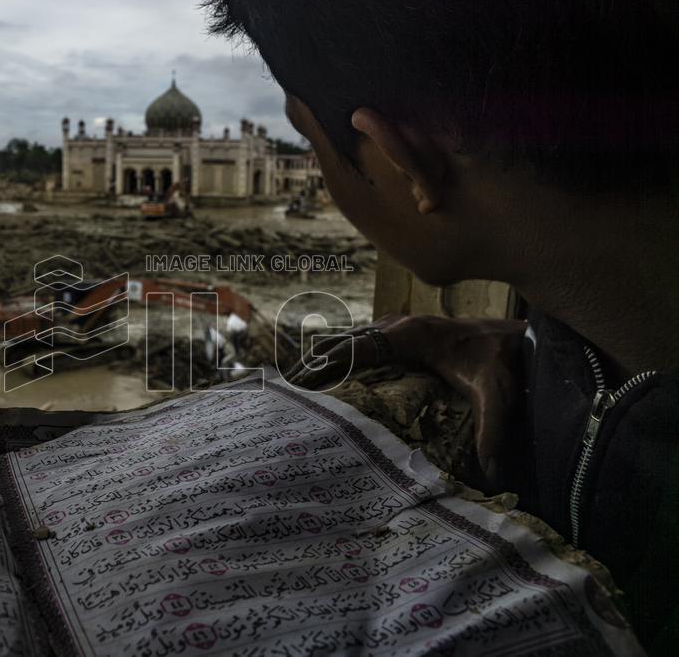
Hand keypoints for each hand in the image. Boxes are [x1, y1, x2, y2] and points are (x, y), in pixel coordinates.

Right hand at [288, 315, 526, 485]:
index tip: (301, 379)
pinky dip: (336, 354)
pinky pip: (358, 341)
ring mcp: (396, 325)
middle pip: (343, 341)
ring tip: (292, 382)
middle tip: (284, 386)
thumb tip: (491, 474)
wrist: (514, 336)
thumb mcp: (498, 396)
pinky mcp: (398, 332)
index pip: (358, 347)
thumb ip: (493, 431)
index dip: (328, 362)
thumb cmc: (502, 362)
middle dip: (313, 363)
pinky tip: (322, 371)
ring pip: (347, 338)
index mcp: (411, 335)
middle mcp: (397, 325)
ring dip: (321, 358)